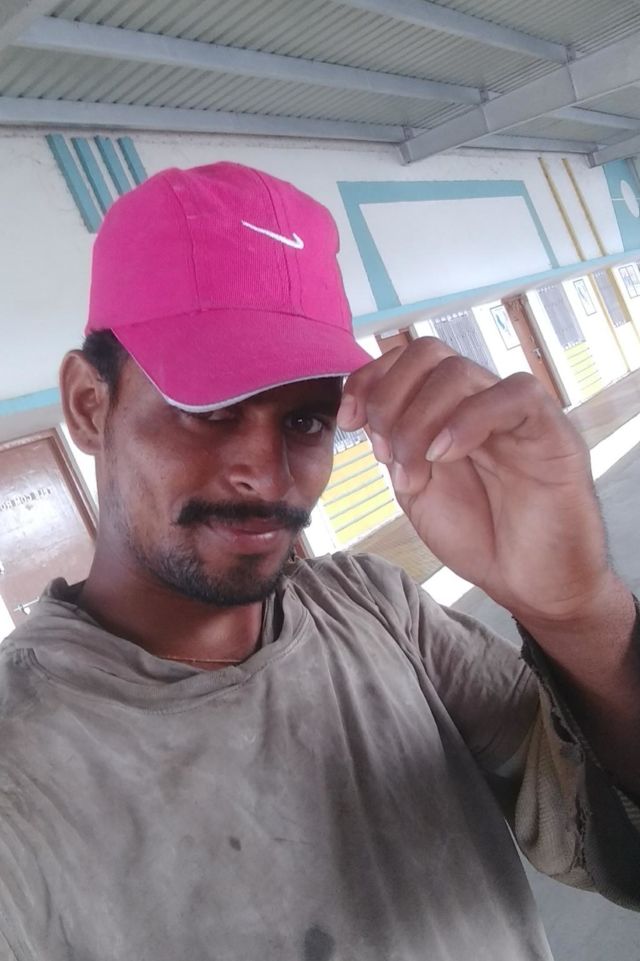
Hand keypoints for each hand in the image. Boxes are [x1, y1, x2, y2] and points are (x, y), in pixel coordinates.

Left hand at [337, 338, 610, 623]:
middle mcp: (481, 401)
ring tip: (416, 476)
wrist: (528, 583)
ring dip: (419, 422)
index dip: (370, 379)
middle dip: (389, 399)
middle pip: (428, 353)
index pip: (408, 360)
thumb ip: (394, 445)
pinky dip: (467, 420)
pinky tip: (446, 456)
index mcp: (449, 410)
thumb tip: (365, 409)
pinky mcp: (551, 429)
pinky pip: (514, 394)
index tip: (348, 421)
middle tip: (386, 455)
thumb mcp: (417, 489)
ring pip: (459, 372)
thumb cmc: (479, 536)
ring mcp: (515, 412)